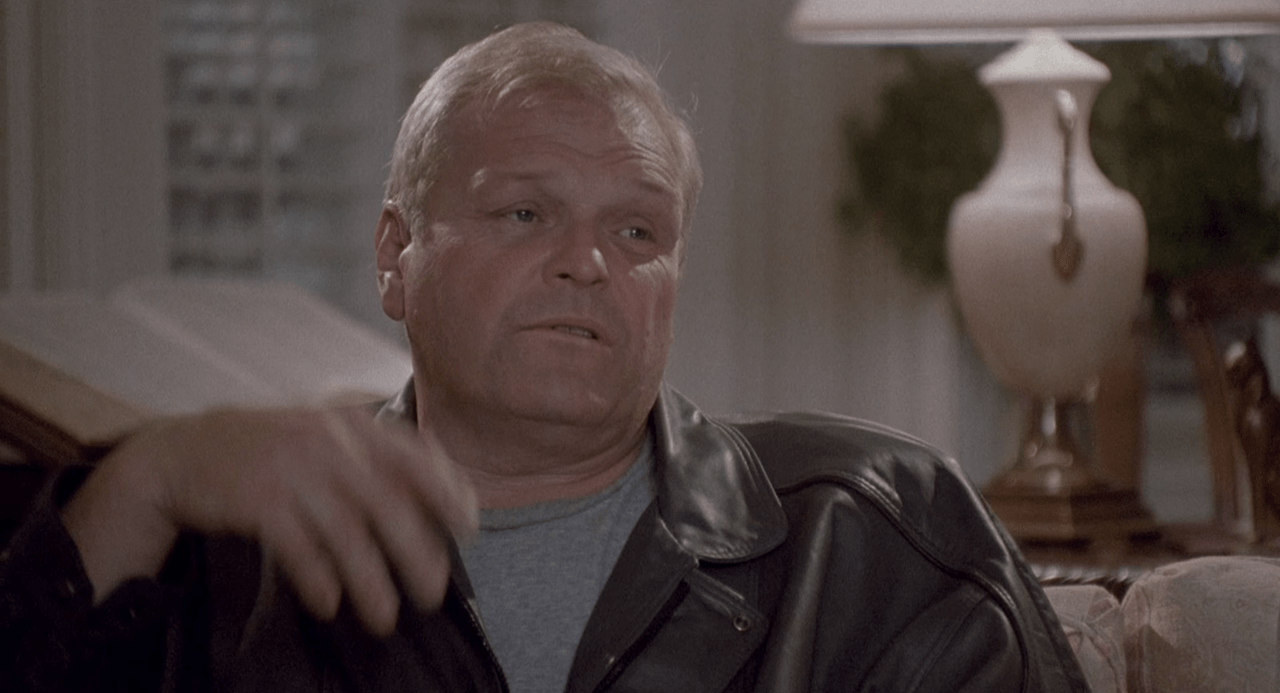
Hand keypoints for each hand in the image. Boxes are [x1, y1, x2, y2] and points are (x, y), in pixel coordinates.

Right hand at [62, 405, 477, 635]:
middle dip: (417, 554)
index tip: (468, 528)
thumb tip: (437, 501)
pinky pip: (299, 548)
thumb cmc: (268, 452)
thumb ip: (375, 458)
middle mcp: (329, 441)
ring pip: (347, 534)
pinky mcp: (258, 499)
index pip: (417, 455)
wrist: (182, 453)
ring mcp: (292, 468)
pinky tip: (330, 604)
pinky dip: (318, 580)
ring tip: (383, 618)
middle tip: (433, 593)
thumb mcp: (325, 436)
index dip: (449, 492)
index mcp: (353, 423)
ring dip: (370, 583)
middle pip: (389, 503)